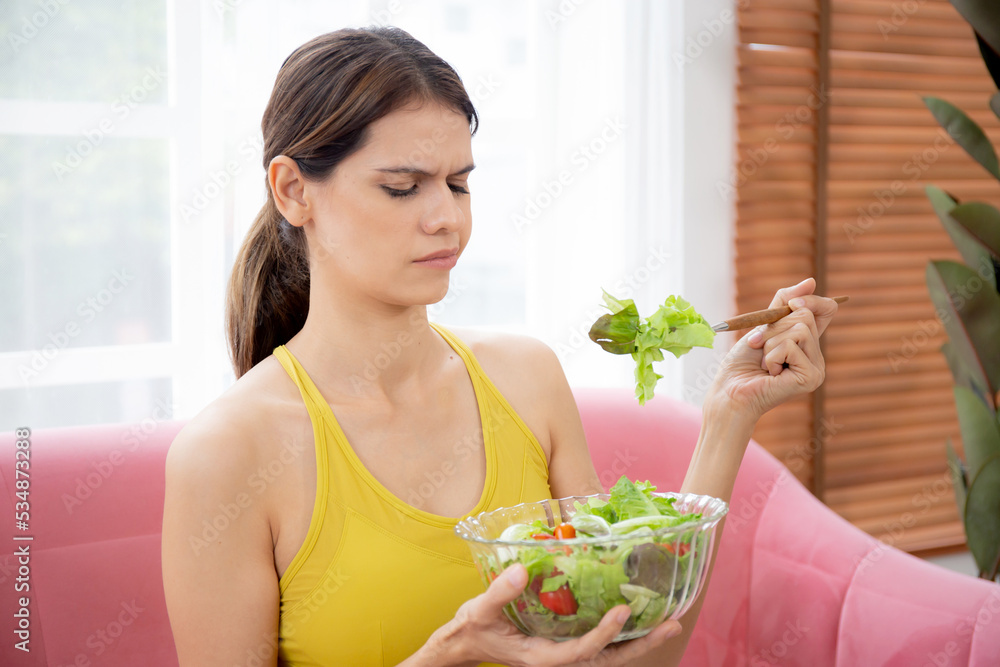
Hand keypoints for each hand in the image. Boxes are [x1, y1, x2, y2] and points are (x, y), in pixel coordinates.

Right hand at [416, 564, 681, 666]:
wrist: (469, 644)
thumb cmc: (474, 629)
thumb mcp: (479, 610)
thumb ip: (500, 592)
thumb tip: (523, 568)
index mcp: (541, 658)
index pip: (580, 652)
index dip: (604, 634)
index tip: (624, 612)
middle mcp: (559, 661)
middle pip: (608, 660)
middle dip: (640, 644)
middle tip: (671, 624)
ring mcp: (566, 655)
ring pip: (610, 656)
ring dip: (639, 641)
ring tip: (669, 621)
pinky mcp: (567, 646)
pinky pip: (601, 646)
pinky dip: (623, 634)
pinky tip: (641, 615)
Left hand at [705, 278, 838, 423]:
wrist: (729, 392)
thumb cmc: (741, 364)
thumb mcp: (762, 326)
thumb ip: (784, 305)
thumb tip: (811, 281)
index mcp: (806, 343)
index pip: (826, 310)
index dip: (812, 300)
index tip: (791, 302)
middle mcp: (815, 355)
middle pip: (805, 315)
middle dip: (774, 327)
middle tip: (760, 348)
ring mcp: (816, 368)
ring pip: (798, 329)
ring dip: (770, 343)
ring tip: (764, 363)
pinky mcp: (811, 377)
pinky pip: (791, 345)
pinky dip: (772, 355)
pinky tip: (769, 373)